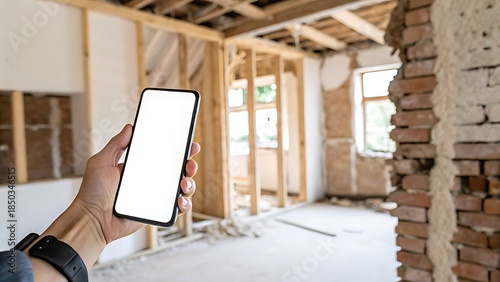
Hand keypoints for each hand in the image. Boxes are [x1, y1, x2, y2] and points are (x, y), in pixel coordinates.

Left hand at [74, 124, 199, 243]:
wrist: (92, 219)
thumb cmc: (92, 193)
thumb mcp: (102, 162)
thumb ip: (116, 145)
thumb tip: (129, 127)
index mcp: (140, 168)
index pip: (163, 155)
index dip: (178, 149)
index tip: (188, 144)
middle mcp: (150, 181)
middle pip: (178, 171)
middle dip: (189, 165)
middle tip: (189, 164)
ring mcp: (155, 197)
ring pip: (182, 189)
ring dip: (189, 184)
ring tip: (184, 184)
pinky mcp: (157, 213)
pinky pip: (177, 209)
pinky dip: (185, 205)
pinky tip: (180, 201)